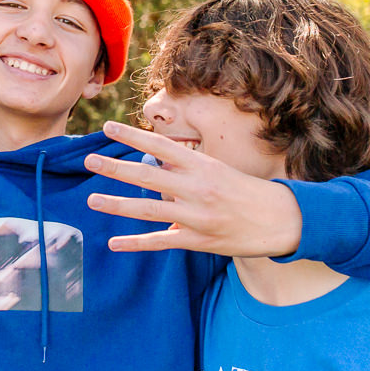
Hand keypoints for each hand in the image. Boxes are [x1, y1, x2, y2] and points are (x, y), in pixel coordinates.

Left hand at [82, 120, 301, 257]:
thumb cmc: (245, 191)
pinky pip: (161, 241)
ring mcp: (196, 217)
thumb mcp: (217, 170)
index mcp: (201, 166)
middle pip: (147, 176)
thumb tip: (153, 164)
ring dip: (117, 205)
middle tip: (89, 160)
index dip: (131, 136)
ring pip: (149, 211)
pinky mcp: (197, 240)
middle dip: (115, 168)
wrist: (280, 220)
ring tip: (91, 200)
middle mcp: (196, 189)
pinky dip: (136, 243)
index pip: (159, 146)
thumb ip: (185, 169)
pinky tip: (113, 243)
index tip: (107, 127)